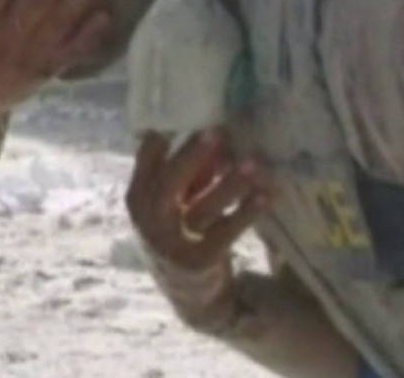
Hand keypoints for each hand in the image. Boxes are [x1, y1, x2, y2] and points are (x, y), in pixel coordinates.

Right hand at [126, 130, 272, 319]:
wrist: (188, 292)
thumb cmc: (179, 233)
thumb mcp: (174, 203)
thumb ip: (189, 175)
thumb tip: (212, 135)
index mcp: (137, 197)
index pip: (145, 160)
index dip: (164, 137)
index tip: (188, 111)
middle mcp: (149, 218)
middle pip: (170, 182)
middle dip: (193, 156)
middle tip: (216, 132)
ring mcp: (171, 241)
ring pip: (201, 207)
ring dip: (229, 184)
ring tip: (253, 163)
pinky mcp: (197, 260)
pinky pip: (225, 232)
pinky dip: (246, 213)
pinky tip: (265, 196)